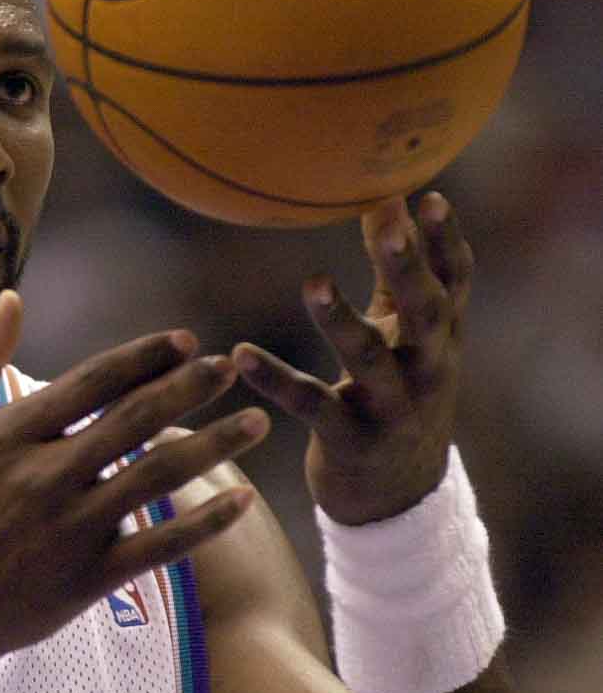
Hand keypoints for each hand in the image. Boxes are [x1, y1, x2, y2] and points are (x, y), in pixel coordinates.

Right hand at [0, 290, 267, 664]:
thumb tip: (11, 301)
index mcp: (9, 435)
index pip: (92, 382)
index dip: (144, 356)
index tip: (186, 340)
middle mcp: (45, 476)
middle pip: (135, 420)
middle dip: (190, 388)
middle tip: (231, 366)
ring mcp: (71, 529)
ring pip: (158, 478)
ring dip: (214, 445)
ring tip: (257, 421)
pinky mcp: (89, 577)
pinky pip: (159, 545)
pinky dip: (205, 523)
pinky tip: (241, 499)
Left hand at [232, 192, 472, 524]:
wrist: (398, 497)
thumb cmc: (398, 393)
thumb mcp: (407, 337)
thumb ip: (397, 275)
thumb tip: (388, 197)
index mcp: (440, 336)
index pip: (453, 281)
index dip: (445, 240)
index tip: (429, 195)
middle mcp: (426, 369)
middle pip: (424, 312)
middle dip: (408, 268)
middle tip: (388, 225)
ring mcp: (391, 407)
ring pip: (369, 359)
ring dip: (341, 321)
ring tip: (314, 282)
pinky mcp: (350, 440)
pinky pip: (310, 405)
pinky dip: (275, 379)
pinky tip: (239, 352)